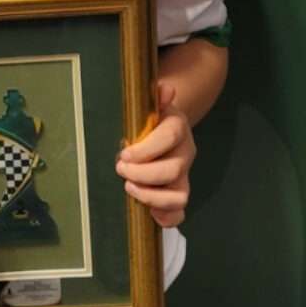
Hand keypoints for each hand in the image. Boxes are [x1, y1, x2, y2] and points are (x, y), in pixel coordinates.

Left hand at [116, 83, 193, 228]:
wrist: (163, 129)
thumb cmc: (150, 118)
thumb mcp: (150, 104)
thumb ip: (156, 96)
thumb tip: (165, 88)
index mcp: (177, 128)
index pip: (169, 137)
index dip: (146, 149)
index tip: (124, 153)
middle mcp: (184, 154)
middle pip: (173, 170)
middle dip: (143, 174)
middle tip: (120, 169)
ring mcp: (183, 176)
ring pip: (179, 195)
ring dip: (152, 196)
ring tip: (129, 189)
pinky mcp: (178, 193)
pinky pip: (179, 213)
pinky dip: (165, 217)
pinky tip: (147, 212)